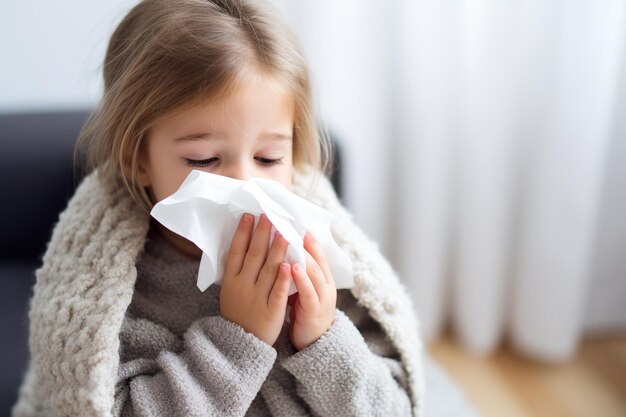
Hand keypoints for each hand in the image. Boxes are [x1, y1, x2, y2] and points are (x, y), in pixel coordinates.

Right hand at [220, 213, 291, 345]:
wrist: (240, 344)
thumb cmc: (238, 312)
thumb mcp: (230, 290)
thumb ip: (237, 269)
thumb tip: (243, 242)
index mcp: (231, 280)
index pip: (236, 251)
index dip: (242, 233)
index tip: (249, 215)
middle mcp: (242, 286)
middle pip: (253, 255)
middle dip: (262, 233)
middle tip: (269, 215)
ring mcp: (256, 298)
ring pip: (268, 269)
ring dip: (277, 249)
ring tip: (284, 232)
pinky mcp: (271, 310)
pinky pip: (277, 291)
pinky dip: (282, 278)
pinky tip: (288, 264)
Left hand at [288, 233, 336, 350]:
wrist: (313, 343)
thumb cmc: (304, 312)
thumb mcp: (303, 290)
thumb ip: (299, 273)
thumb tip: (286, 251)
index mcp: (323, 280)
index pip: (317, 255)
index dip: (309, 240)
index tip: (298, 225)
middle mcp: (325, 286)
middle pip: (317, 260)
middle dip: (305, 243)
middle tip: (292, 227)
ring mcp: (322, 298)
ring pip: (314, 273)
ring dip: (304, 256)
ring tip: (292, 242)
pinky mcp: (314, 311)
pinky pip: (308, 292)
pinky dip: (301, 279)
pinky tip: (293, 268)